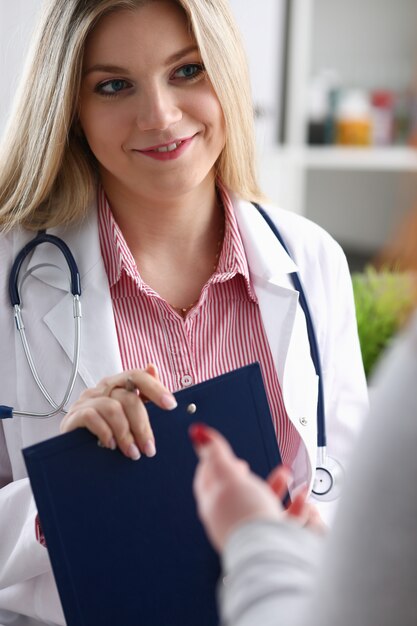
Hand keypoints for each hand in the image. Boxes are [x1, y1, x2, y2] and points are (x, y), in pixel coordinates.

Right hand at [60, 364, 176, 459]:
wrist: (75, 449)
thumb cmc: (104, 428)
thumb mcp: (126, 412)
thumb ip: (142, 394)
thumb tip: (152, 368)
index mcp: (117, 384)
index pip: (137, 376)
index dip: (155, 388)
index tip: (171, 405)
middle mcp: (102, 389)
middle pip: (128, 398)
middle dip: (142, 425)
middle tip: (149, 448)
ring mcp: (86, 401)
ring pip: (113, 409)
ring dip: (125, 434)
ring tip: (132, 453)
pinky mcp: (74, 415)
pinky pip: (92, 418)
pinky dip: (105, 433)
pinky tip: (110, 446)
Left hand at [191, 424, 324, 550]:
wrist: (268, 552)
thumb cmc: (245, 516)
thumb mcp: (228, 476)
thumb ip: (216, 453)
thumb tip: (198, 433)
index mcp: (212, 503)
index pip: (205, 479)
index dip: (211, 463)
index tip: (218, 454)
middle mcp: (228, 519)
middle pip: (233, 492)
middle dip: (243, 474)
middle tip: (244, 465)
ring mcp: (249, 530)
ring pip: (259, 504)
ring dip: (273, 486)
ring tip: (284, 474)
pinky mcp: (270, 540)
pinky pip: (281, 520)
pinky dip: (292, 505)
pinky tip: (301, 498)